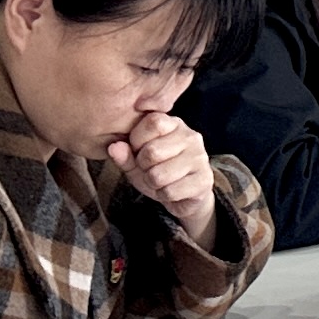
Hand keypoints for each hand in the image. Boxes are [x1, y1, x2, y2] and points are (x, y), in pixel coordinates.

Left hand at [105, 107, 219, 244]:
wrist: (184, 196)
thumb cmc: (158, 171)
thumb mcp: (136, 162)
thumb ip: (123, 155)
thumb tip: (113, 147)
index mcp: (173, 124)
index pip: (153, 122)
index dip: (138, 140)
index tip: (139, 150)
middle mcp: (190, 136)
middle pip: (152, 152)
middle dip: (144, 167)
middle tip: (150, 170)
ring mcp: (200, 158)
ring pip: (159, 175)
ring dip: (153, 184)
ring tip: (161, 181)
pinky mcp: (204, 180)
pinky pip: (170, 191)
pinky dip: (164, 195)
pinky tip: (172, 190)